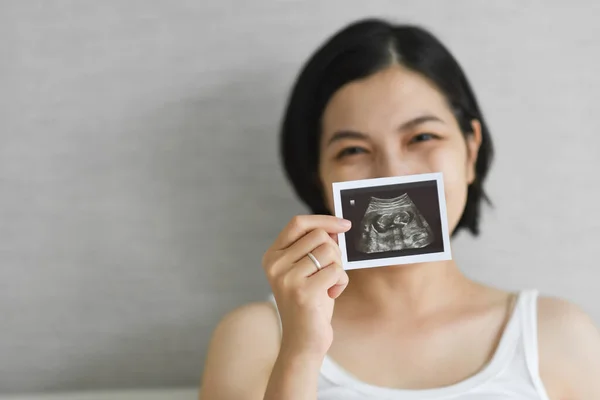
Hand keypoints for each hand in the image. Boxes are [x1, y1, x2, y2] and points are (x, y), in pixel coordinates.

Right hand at [262, 215, 350, 357]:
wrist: (303, 341)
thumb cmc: (310, 303)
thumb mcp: (309, 270)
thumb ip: (316, 248)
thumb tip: (336, 227)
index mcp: (273, 255)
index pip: (298, 223)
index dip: (323, 219)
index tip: (344, 225)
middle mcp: (275, 264)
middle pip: (319, 236)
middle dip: (335, 252)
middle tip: (330, 272)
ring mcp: (286, 278)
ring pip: (329, 252)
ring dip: (338, 268)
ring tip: (329, 285)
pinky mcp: (302, 292)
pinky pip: (336, 270)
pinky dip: (341, 282)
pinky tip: (332, 295)